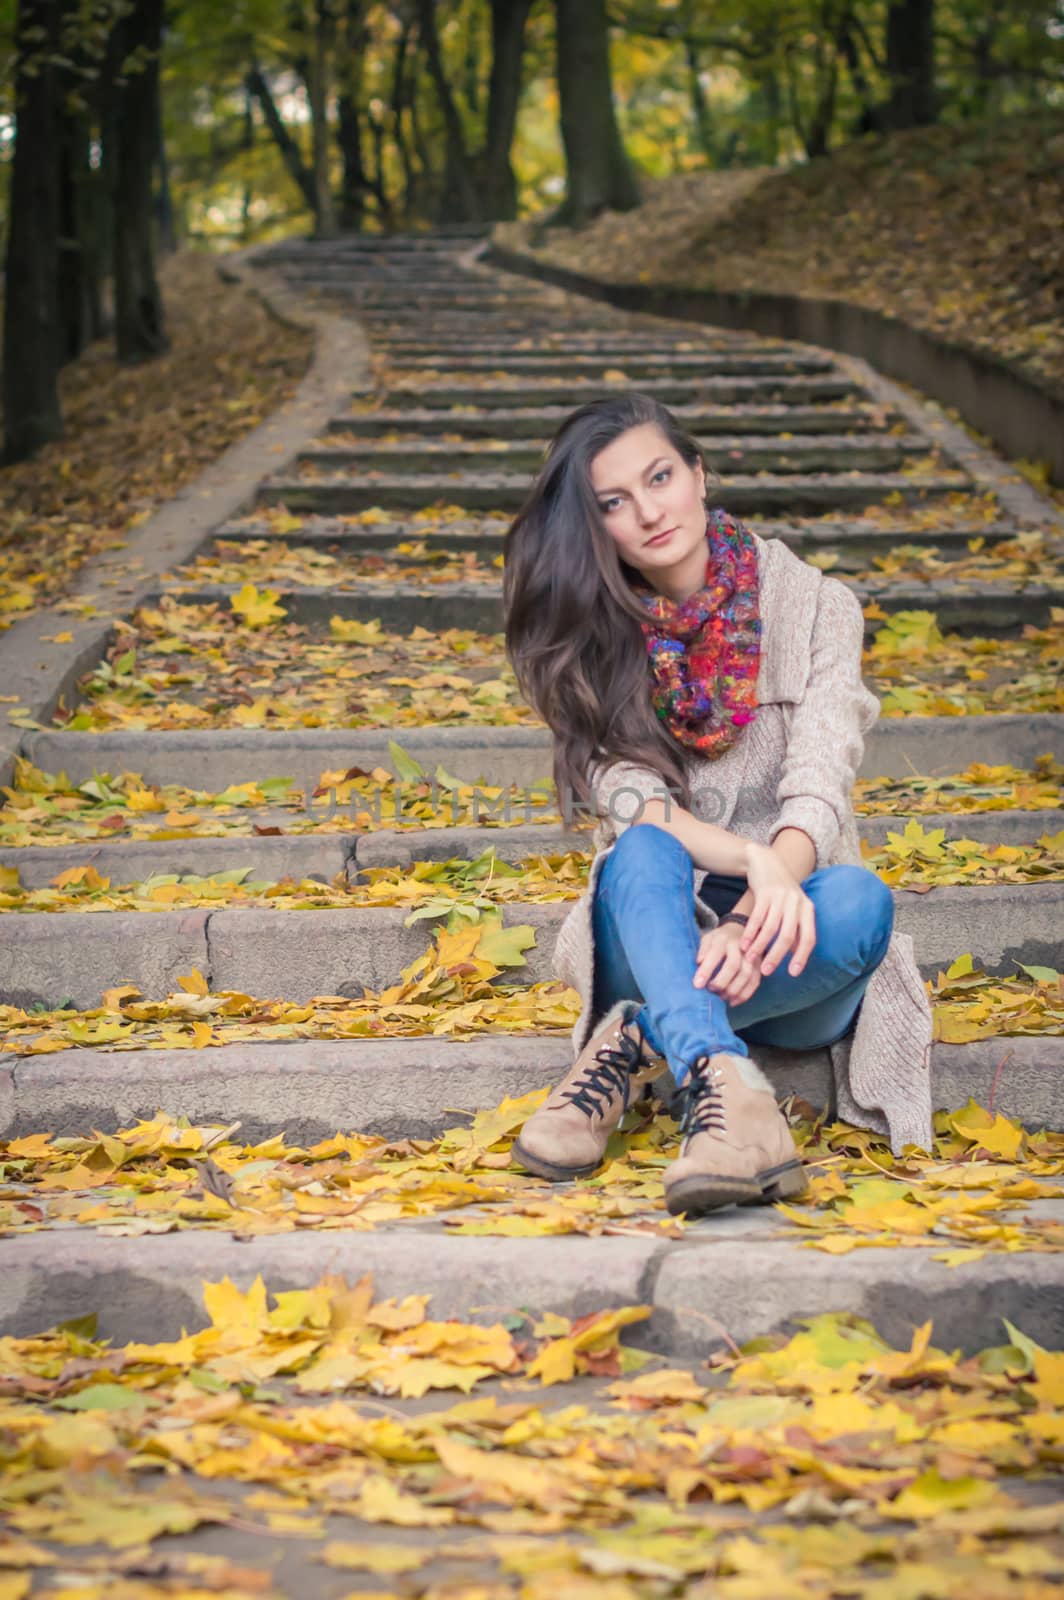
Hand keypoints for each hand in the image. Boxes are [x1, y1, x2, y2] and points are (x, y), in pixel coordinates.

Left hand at [693, 922, 761, 1004]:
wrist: (740, 932)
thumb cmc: (719, 940)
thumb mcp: (707, 939)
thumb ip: (703, 950)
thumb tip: (699, 962)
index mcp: (723, 938)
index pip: (715, 954)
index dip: (706, 971)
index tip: (697, 985)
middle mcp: (740, 946)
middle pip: (733, 966)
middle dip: (720, 982)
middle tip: (710, 990)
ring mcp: (752, 956)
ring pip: (746, 975)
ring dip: (732, 990)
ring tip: (721, 996)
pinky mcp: (759, 966)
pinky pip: (754, 983)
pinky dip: (743, 995)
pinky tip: (732, 1001)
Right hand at [739, 844, 816, 977]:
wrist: (766, 861)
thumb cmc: (780, 892)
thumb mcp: (793, 908)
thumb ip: (796, 928)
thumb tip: (796, 954)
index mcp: (807, 909)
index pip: (809, 938)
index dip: (802, 957)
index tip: (792, 973)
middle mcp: (797, 902)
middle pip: (788, 935)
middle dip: (776, 956)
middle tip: (766, 971)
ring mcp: (781, 896)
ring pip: (771, 927)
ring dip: (760, 946)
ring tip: (750, 959)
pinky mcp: (765, 892)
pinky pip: (757, 917)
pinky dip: (750, 933)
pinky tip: (744, 944)